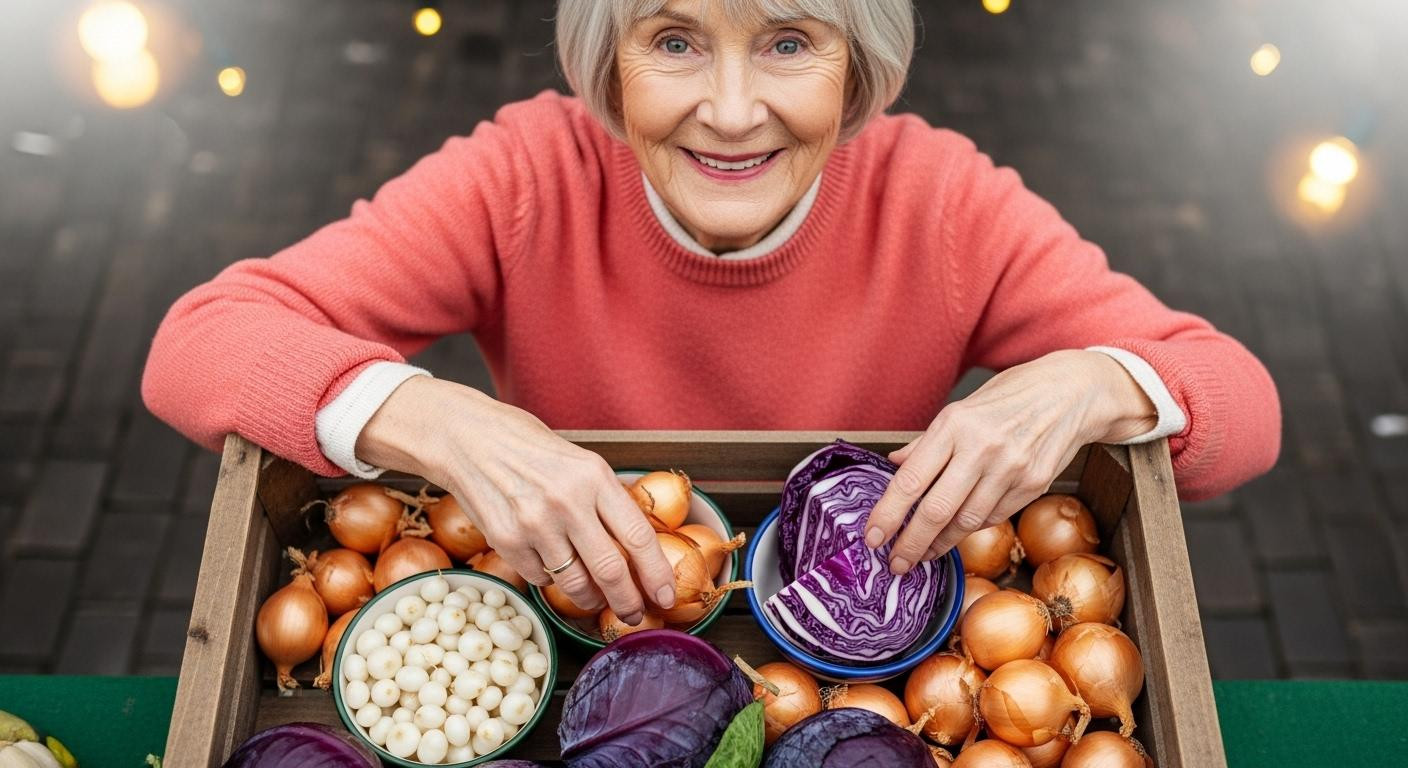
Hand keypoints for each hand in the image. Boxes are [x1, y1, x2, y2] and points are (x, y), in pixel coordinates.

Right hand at [356, 376, 674, 623]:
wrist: (467, 438)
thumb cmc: (528, 447)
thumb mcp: (580, 462)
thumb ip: (607, 501)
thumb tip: (639, 550)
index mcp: (594, 477)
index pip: (638, 537)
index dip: (657, 574)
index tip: (668, 596)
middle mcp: (566, 502)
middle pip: (610, 571)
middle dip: (629, 602)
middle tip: (636, 614)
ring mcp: (534, 524)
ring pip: (574, 584)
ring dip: (590, 599)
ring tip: (595, 596)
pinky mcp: (505, 540)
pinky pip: (540, 579)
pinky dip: (550, 579)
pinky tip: (550, 562)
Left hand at [864, 350, 1156, 573]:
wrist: (1072, 392)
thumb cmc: (1011, 396)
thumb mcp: (962, 407)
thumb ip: (927, 442)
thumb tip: (894, 464)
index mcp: (954, 425)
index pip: (910, 480)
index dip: (887, 515)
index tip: (872, 537)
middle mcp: (982, 448)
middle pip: (936, 511)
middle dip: (910, 544)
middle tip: (895, 564)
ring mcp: (1011, 469)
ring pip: (966, 522)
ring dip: (940, 544)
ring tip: (923, 553)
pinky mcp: (1034, 484)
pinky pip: (994, 517)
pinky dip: (971, 529)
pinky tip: (958, 532)